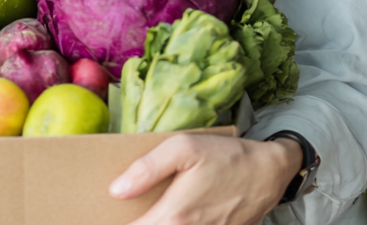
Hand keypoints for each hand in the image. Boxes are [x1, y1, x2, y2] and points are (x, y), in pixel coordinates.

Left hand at [109, 133, 302, 224]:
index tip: (98, 217)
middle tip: (115, 213)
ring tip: (145, 210)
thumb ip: (147, 169)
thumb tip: (116, 191)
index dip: (114, 224)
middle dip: (136, 222)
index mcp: (174, 217)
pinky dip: (172, 224)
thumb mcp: (183, 148)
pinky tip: (168, 214)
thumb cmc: (223, 157)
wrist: (268, 173)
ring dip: (154, 223)